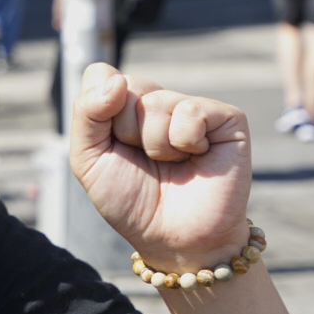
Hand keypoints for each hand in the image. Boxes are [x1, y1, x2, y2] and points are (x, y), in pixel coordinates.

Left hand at [69, 62, 251, 270]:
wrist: (173, 240)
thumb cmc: (131, 201)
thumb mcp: (88, 158)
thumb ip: (86, 113)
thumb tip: (117, 81)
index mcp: (124, 105)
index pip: (100, 74)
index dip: (97, 110)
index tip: (112, 144)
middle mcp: (158, 100)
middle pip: (126, 85)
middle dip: (125, 131)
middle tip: (143, 159)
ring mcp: (193, 108)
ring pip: (156, 102)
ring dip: (155, 144)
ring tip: (171, 164)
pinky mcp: (227, 119)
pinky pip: (191, 111)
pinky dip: (184, 142)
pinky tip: (195, 158)